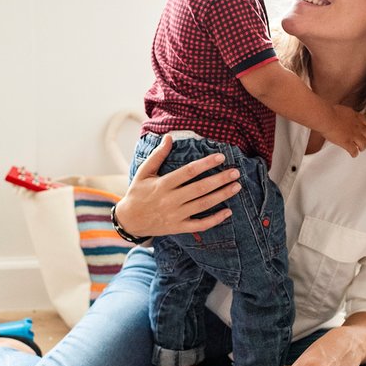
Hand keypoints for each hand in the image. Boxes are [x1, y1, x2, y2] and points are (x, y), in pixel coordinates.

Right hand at [116, 134, 241, 237]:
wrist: (129, 220)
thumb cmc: (137, 193)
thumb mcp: (143, 172)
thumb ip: (157, 155)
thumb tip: (169, 137)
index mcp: (162, 184)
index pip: (188, 172)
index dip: (206, 164)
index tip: (221, 157)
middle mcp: (170, 200)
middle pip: (200, 188)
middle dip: (220, 179)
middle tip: (235, 172)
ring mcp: (176, 215)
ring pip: (203, 205)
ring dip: (222, 196)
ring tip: (236, 186)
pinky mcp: (179, 227)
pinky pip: (200, 225)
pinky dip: (215, 220)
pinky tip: (228, 212)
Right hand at [321, 105, 365, 156]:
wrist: (326, 117)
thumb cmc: (331, 112)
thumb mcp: (343, 110)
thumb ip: (347, 115)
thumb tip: (345, 116)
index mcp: (356, 117)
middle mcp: (357, 126)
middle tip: (365, 140)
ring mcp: (353, 135)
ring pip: (363, 144)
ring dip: (362, 147)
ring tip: (360, 149)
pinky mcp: (346, 143)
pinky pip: (354, 150)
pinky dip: (354, 153)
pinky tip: (353, 154)